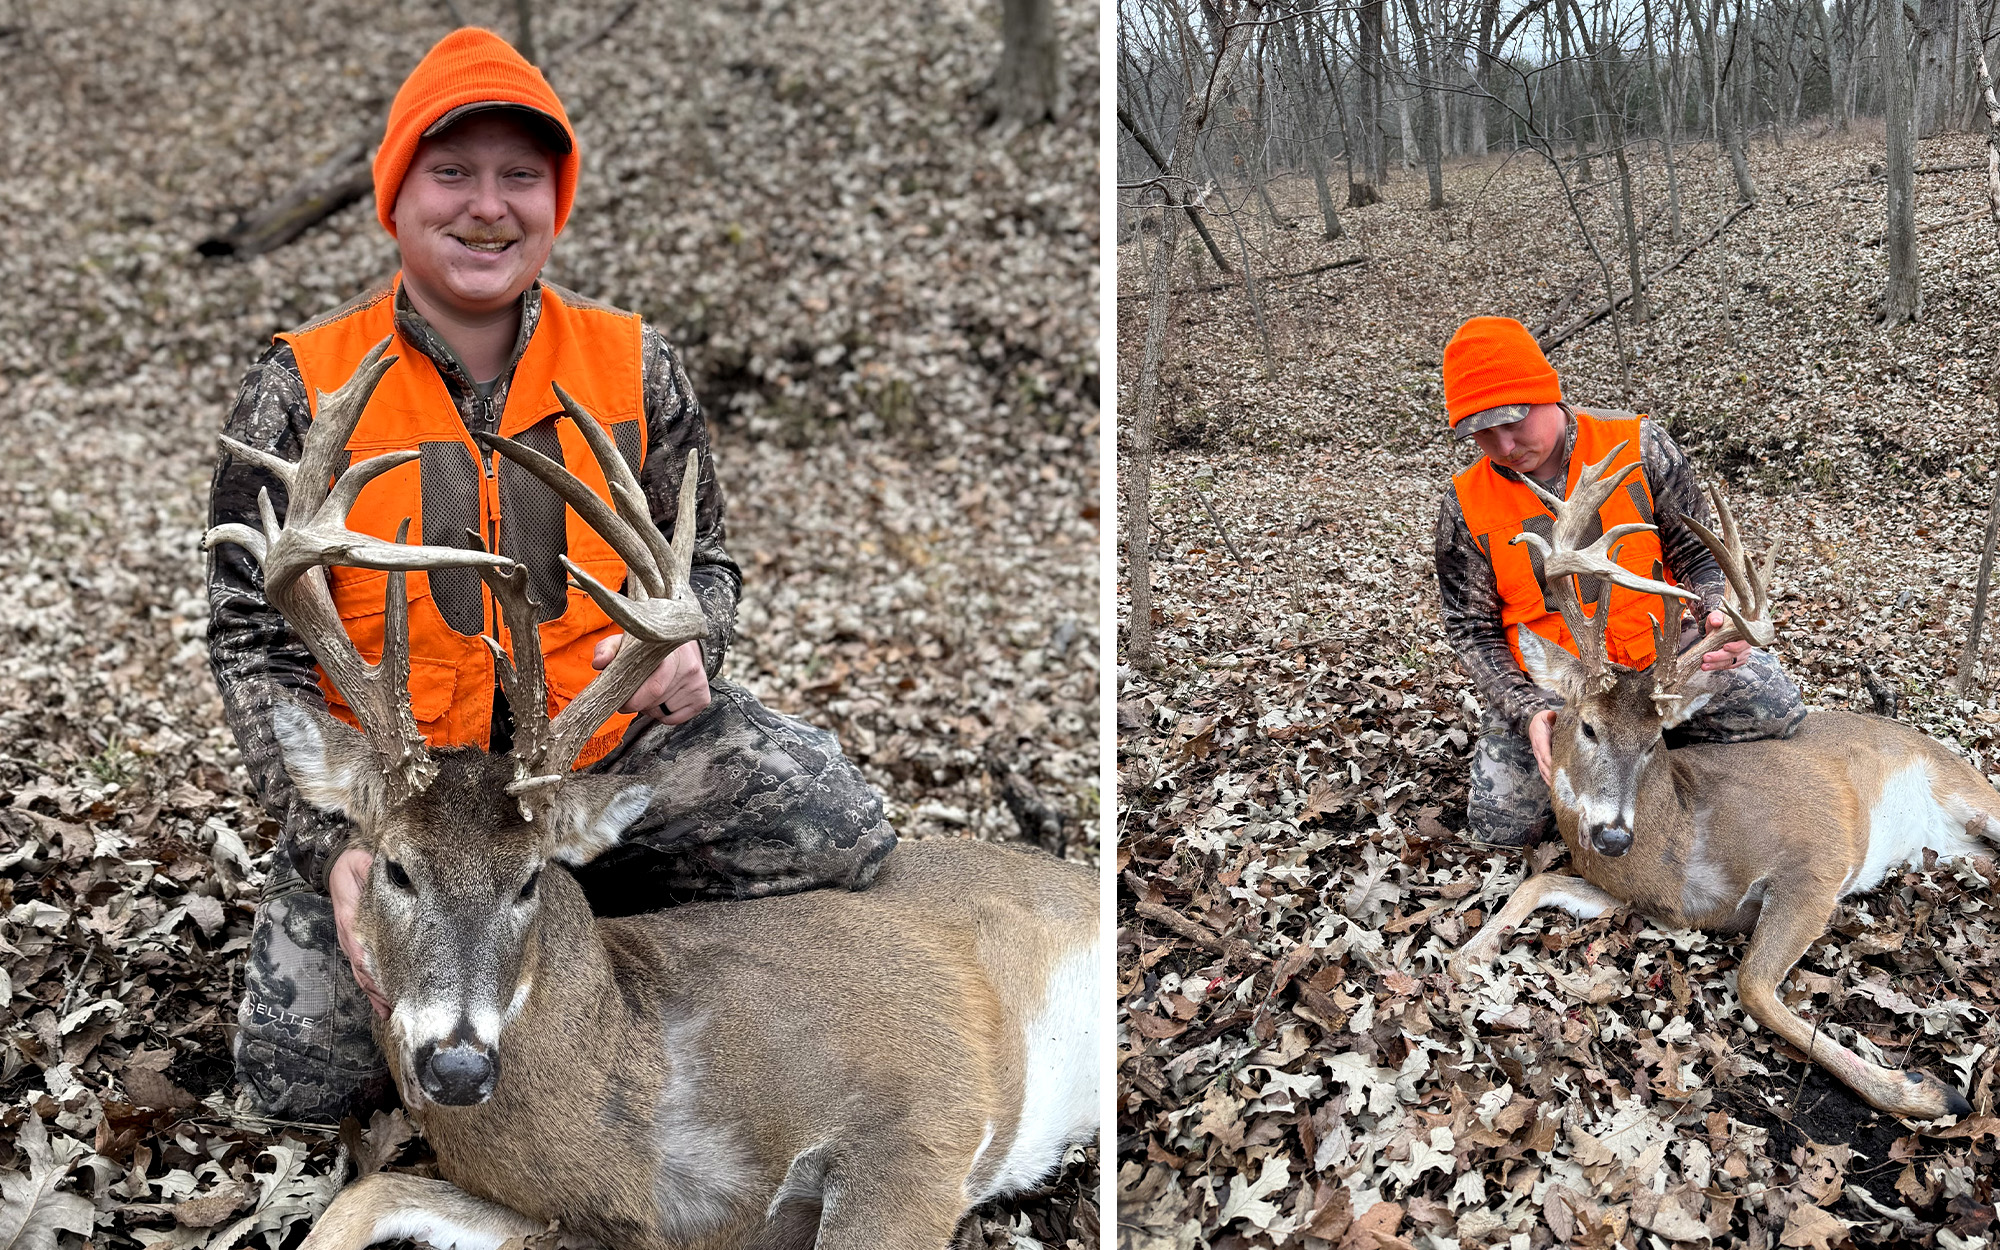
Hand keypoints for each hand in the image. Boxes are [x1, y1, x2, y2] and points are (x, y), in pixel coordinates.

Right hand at [329, 847, 389, 1019]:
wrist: (337, 864)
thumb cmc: (354, 865)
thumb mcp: (363, 864)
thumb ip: (374, 872)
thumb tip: (391, 872)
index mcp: (352, 921)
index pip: (362, 953)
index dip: (373, 973)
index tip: (387, 989)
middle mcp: (350, 935)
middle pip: (363, 970)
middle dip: (377, 992)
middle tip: (394, 1010)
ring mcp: (351, 940)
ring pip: (363, 973)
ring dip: (374, 993)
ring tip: (388, 1012)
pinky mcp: (356, 940)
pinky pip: (363, 966)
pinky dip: (371, 984)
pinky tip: (381, 998)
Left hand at [593, 636, 709, 726]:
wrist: (682, 645)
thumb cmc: (649, 646)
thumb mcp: (626, 641)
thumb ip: (608, 649)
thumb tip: (600, 663)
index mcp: (672, 652)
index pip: (655, 688)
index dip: (634, 700)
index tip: (620, 701)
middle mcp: (690, 668)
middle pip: (656, 702)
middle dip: (637, 704)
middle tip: (630, 696)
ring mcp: (699, 684)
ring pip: (662, 712)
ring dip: (649, 708)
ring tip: (649, 691)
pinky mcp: (703, 699)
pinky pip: (673, 719)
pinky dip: (662, 714)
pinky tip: (662, 698)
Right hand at [1528, 708, 1556, 786]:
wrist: (1533, 723)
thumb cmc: (1542, 720)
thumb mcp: (1546, 716)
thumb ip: (1550, 717)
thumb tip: (1552, 715)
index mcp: (1540, 741)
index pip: (1545, 754)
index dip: (1550, 763)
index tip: (1558, 770)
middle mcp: (1538, 750)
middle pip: (1543, 766)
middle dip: (1551, 776)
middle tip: (1560, 784)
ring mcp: (1538, 755)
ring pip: (1542, 770)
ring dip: (1549, 779)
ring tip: (1557, 789)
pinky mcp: (1541, 758)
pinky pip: (1543, 770)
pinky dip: (1548, 778)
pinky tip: (1553, 785)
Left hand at [1699, 610, 1752, 671]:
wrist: (1716, 629)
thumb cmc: (1718, 621)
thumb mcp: (1716, 616)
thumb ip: (1716, 617)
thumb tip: (1716, 622)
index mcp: (1744, 633)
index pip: (1744, 642)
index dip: (1735, 646)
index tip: (1724, 647)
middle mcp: (1746, 645)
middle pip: (1735, 654)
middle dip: (1719, 657)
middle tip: (1706, 657)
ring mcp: (1742, 654)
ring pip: (1730, 662)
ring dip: (1716, 665)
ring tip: (1704, 665)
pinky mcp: (1736, 660)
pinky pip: (1728, 666)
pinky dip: (1718, 667)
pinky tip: (1709, 667)